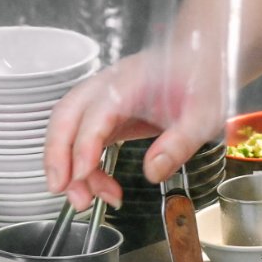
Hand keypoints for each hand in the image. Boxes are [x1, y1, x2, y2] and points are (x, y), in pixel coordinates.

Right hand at [44, 49, 224, 210]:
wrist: (203, 62)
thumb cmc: (204, 82)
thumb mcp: (203, 117)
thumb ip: (179, 145)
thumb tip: (153, 172)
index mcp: (131, 83)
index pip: (96, 114)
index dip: (84, 145)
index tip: (81, 175)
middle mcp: (109, 87)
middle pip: (66, 116)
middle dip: (57, 156)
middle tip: (63, 191)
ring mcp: (104, 98)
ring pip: (69, 128)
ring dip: (66, 164)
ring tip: (85, 199)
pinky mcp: (108, 112)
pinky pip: (84, 137)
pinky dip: (83, 163)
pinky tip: (98, 185)